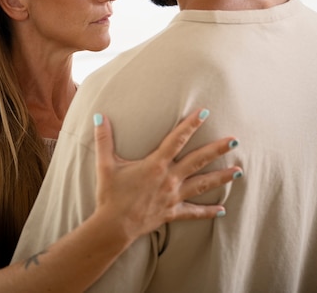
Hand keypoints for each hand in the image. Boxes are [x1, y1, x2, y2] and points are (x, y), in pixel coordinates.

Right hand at [93, 108, 241, 242]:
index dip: (191, 125)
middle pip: (198, 161)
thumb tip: (99, 116)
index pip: (177, 139)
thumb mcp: (105, 164)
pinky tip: (223, 210)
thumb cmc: (110, 194)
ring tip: (239, 171)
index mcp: (156, 164)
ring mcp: (173, 197)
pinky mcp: (172, 212)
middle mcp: (169, 179)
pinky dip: (209, 212)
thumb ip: (104, 139)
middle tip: (235, 140)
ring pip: (202, 185)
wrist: (113, 227)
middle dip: (217, 150)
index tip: (205, 112)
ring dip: (221, 177)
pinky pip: (194, 212)